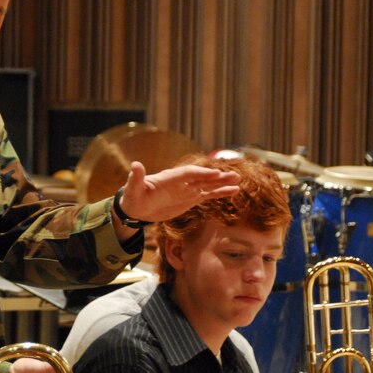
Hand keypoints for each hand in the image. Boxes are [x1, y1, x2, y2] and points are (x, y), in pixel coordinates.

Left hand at [117, 161, 239, 223]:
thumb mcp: (133, 189)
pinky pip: (208, 195)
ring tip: (238, 180)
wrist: (137, 208)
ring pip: (208, 185)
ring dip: (222, 183)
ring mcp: (187, 190)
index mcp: (169, 177)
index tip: (214, 174)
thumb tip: (135, 165)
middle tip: (233, 175)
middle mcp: (181, 182)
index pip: (188, 173)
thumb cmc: (134, 197)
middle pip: (201, 177)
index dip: (200, 173)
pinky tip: (234, 191)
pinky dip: (220, 193)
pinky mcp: (190, 199)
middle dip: (216, 177)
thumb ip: (136, 178)